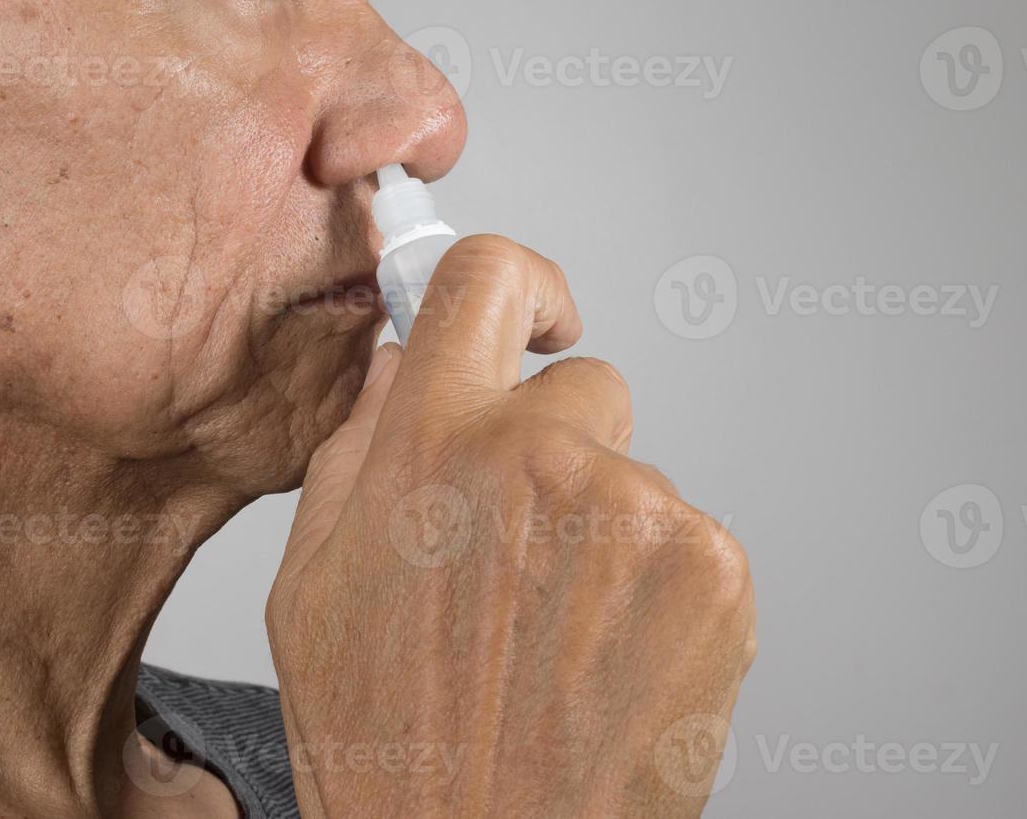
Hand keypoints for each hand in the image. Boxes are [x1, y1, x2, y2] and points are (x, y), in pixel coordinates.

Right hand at [267, 235, 755, 817]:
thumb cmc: (395, 747)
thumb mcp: (313, 593)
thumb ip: (359, 452)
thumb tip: (405, 362)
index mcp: (432, 447)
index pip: (488, 279)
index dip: (519, 285)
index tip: (536, 315)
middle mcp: (540, 458)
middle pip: (587, 386)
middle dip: (560, 449)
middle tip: (525, 556)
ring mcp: (638, 511)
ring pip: (636, 477)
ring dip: (606, 535)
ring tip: (557, 637)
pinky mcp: (712, 569)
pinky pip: (689, 538)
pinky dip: (661, 589)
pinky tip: (607, 660)